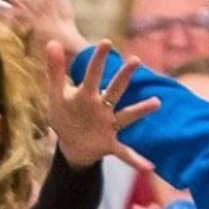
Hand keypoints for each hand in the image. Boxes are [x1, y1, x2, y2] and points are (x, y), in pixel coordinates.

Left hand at [42, 40, 158, 166]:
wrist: (72, 145)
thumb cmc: (66, 115)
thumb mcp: (57, 94)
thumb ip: (55, 70)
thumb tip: (52, 41)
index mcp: (87, 95)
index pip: (93, 74)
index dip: (98, 60)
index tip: (106, 42)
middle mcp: (102, 108)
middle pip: (114, 90)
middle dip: (124, 76)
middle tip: (135, 60)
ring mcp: (108, 125)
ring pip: (126, 116)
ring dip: (140, 110)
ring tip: (156, 103)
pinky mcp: (109, 144)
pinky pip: (125, 153)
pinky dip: (136, 160)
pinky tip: (150, 167)